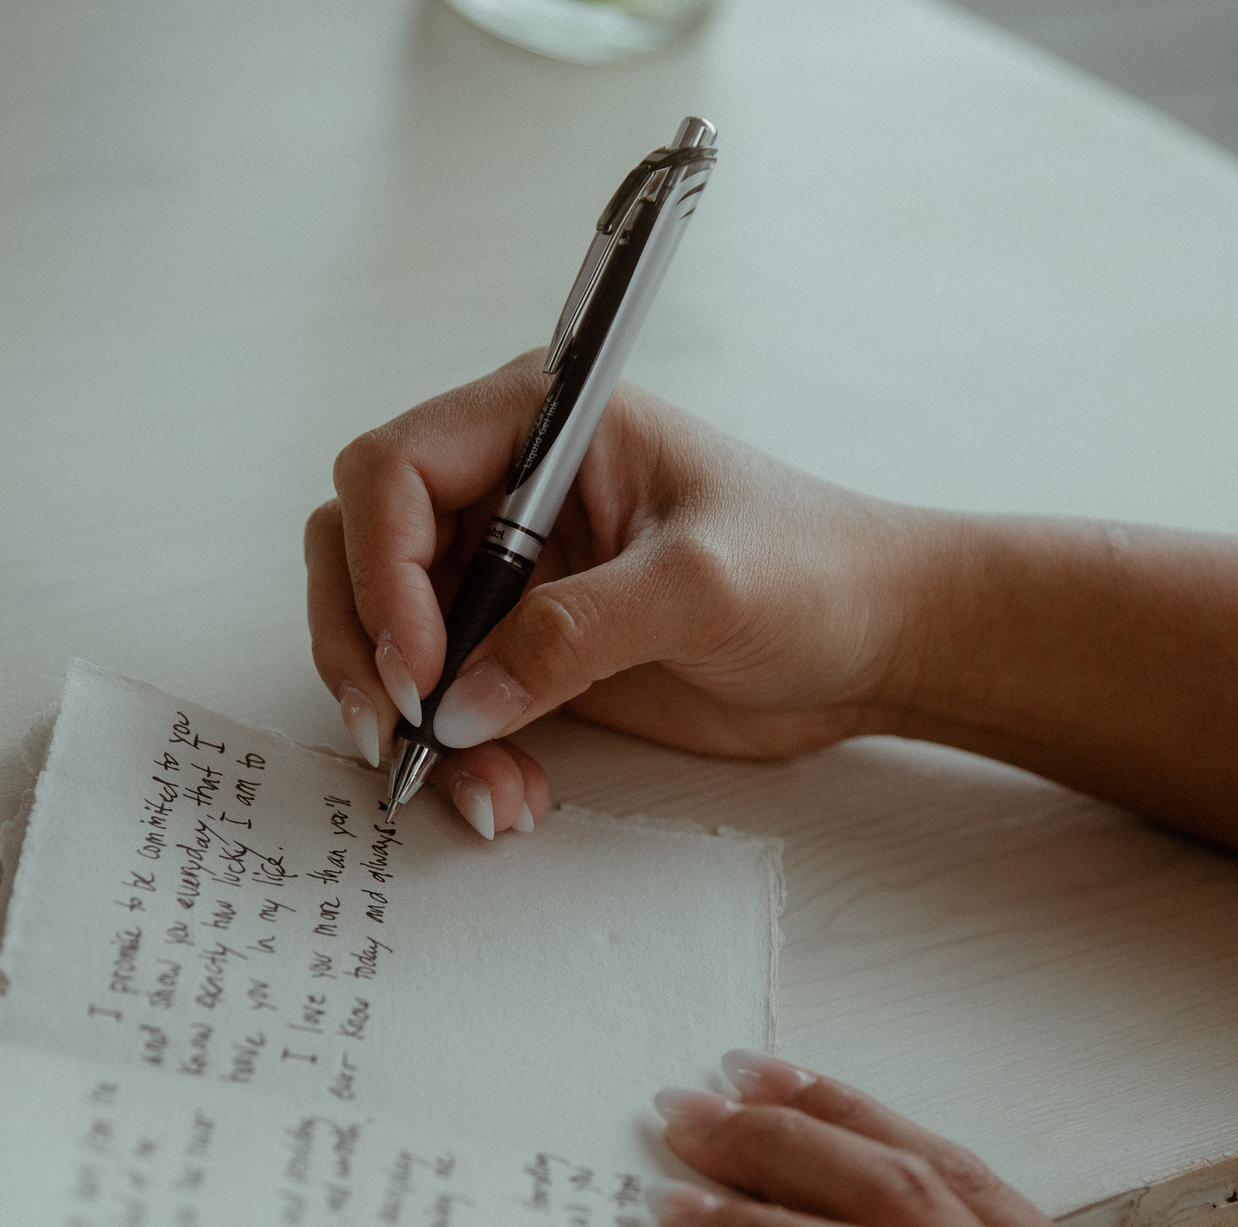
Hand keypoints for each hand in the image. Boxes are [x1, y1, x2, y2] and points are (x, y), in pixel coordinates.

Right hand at [304, 354, 942, 837]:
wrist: (880, 641)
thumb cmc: (818, 569)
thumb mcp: (698, 586)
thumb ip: (574, 633)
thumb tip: (462, 702)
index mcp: (542, 422)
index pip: (394, 472)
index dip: (381, 568)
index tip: (421, 665)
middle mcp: (507, 488)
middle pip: (358, 551)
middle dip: (368, 650)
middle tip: (402, 734)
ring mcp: (511, 571)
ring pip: (390, 638)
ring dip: (414, 722)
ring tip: (483, 789)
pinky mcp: (526, 648)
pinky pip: (448, 703)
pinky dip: (460, 756)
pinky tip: (514, 794)